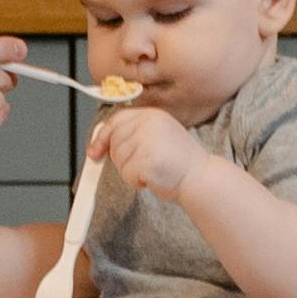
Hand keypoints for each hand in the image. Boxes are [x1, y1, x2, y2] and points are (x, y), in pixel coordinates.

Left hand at [88, 106, 204, 202]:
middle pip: (114, 142)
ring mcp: (148, 141)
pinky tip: (154, 178)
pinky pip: (127, 175)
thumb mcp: (156, 138)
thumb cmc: (178, 161)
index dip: (102, 136)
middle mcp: (150, 123)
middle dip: (122, 159)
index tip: (95, 150)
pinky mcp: (147, 160)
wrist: (200, 177)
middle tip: (144, 164)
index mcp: (152, 115)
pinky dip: (136, 182)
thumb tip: (98, 145)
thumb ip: (131, 135)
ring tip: (153, 169)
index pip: (116, 120)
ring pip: (118, 160)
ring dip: (131, 172)